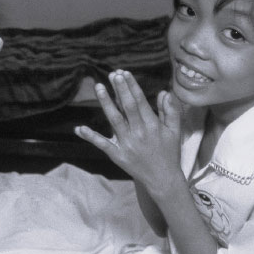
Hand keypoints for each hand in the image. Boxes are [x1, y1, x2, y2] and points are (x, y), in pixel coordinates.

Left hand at [76, 70, 185, 191]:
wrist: (163, 179)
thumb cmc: (169, 153)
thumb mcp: (174, 131)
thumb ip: (170, 111)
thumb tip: (164, 92)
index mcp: (152, 125)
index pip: (139, 101)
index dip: (131, 86)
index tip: (124, 73)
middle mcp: (139, 133)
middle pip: (127, 107)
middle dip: (120, 89)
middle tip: (112, 74)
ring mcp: (127, 144)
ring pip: (114, 120)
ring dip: (106, 103)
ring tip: (99, 87)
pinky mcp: (118, 155)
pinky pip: (102, 144)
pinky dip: (90, 136)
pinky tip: (79, 128)